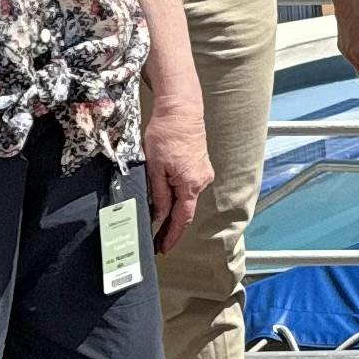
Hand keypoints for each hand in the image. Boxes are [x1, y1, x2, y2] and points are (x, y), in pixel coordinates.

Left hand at [143, 100, 212, 250]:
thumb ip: (158, 195)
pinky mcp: (200, 165)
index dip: (172, 235)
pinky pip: (188, 188)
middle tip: (157, 242)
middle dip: (172, 227)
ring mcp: (203, 172)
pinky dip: (178, 198)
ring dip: (174, 212)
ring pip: (187, 199)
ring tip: (159, 225)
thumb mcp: (155, 168)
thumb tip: (158, 216)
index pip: (181, 218)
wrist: (180, 109)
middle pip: (185, 210)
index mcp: (191, 184)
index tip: (163, 248)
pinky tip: (166, 203)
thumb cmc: (166, 135)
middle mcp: (202, 180)